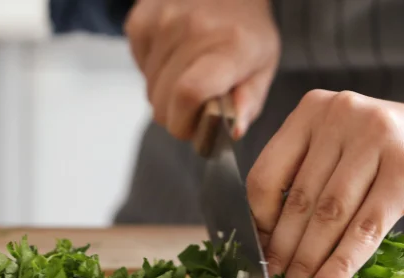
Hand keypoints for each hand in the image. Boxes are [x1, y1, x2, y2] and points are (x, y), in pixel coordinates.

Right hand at [125, 0, 278, 139]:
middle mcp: (193, 29)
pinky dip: (154, 72)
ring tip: (188, 73)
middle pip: (163, 103)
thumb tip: (234, 131)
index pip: (189, 93)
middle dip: (177, 115)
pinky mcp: (141, 20)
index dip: (184, 123)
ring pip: (149, 91)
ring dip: (166, 93)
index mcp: (231, 46)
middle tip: (197, 101)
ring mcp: (162, 22)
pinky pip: (140, 69)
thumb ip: (249, 102)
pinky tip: (174, 56)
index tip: (195, 127)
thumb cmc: (246, 31)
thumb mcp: (263, 66)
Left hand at [246, 89, 403, 277]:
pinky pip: (364, 228)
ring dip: (308, 264)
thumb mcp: (346, 151)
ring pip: (329, 216)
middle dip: (282, 252)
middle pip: (298, 199)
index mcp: (313, 109)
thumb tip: (269, 243)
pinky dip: (340, 266)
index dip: (258, 223)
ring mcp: (377, 136)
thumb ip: (309, 180)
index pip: (266, 175)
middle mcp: (341, 114)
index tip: (257, 256)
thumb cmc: (399, 156)